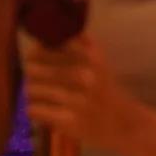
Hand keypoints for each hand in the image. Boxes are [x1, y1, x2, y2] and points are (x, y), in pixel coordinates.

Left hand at [21, 34, 139, 153]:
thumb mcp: (99, 62)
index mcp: (91, 56)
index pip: (47, 46)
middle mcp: (84, 75)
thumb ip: (79, 44)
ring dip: (33, 94)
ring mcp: (76, 99)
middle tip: (37, 81)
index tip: (38, 60)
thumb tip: (49, 31)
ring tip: (41, 97)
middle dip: (32, 75)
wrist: (124, 124)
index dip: (37, 53)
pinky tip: (44, 111)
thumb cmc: (105, 90)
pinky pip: (34, 110)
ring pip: (31, 89)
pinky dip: (35, 111)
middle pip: (33, 67)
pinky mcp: (69, 120)